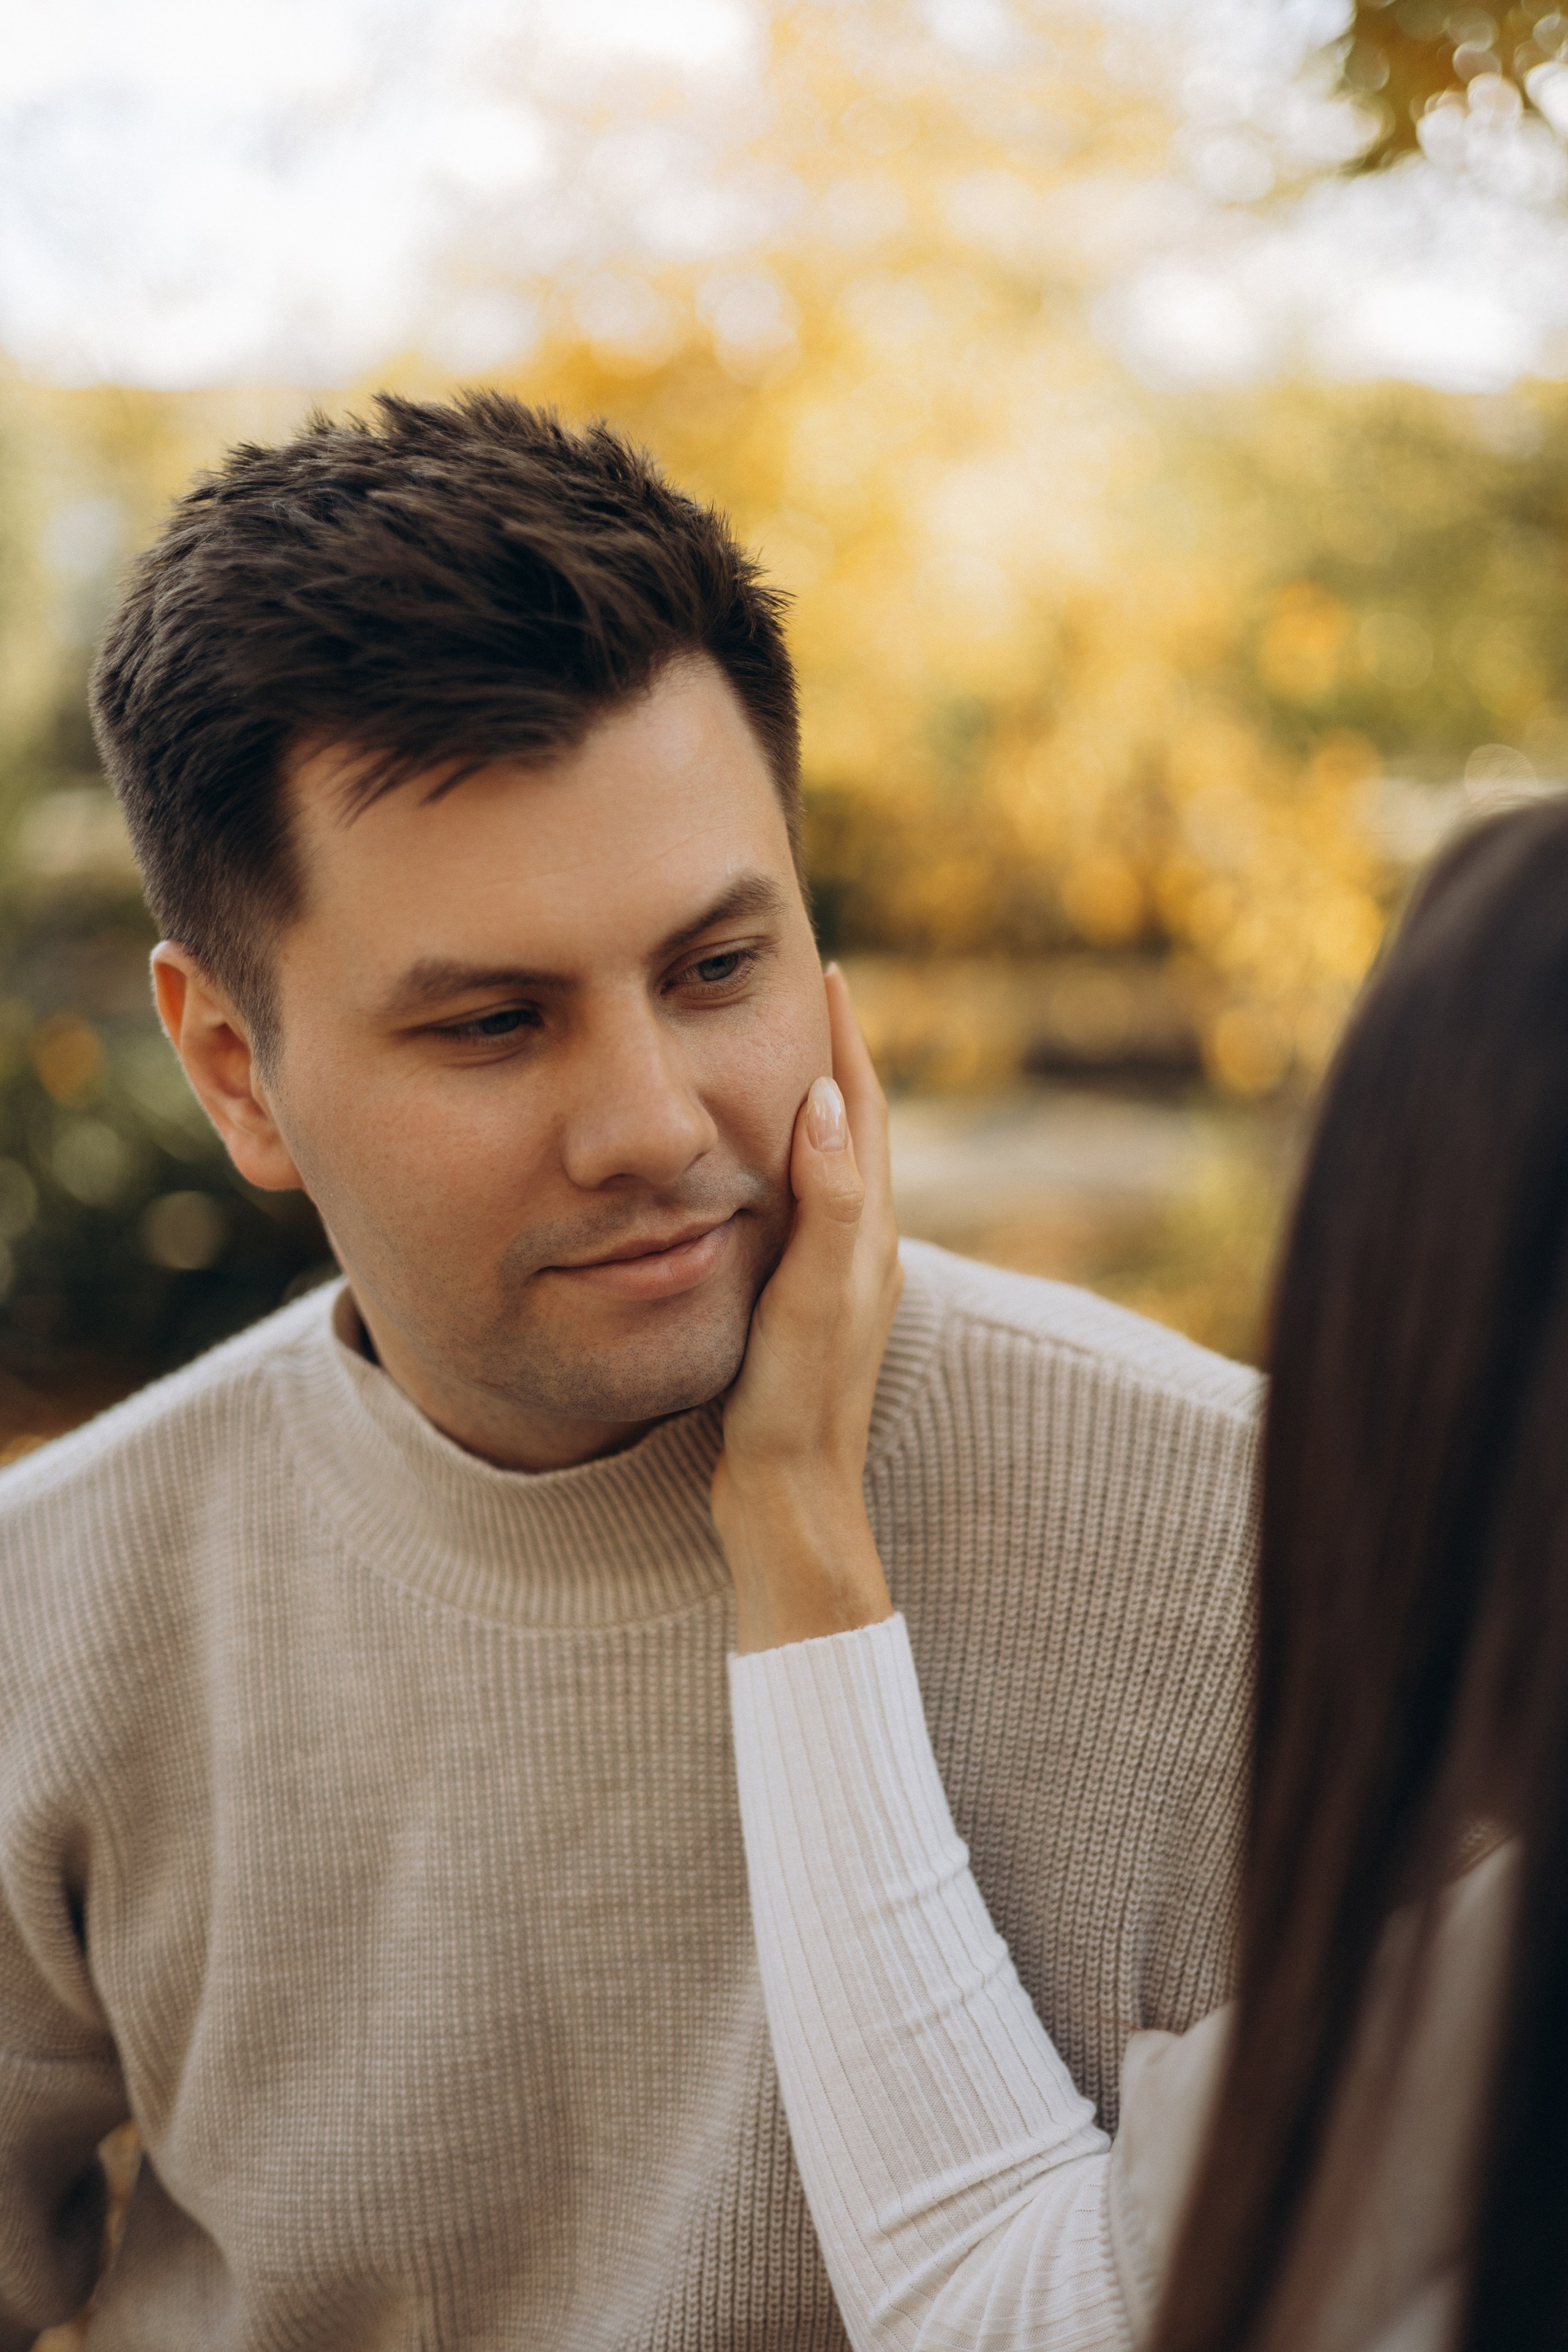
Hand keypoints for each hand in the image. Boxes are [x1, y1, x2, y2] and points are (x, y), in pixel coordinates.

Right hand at [712, 965, 902, 1651]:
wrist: (789, 1501)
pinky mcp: (804, 1307)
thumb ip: (827, 1202)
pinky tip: (756, 1169)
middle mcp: (862, 1249)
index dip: (845, 1041)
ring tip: (778, 1056)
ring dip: (813, 1106)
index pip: (864, 1112)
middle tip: (801, 993)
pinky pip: (804, 1206)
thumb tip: (830, 1102)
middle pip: (855, 1128)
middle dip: (833, 1057)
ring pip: (830, 1166)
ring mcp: (836, 1279)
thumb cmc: (797, 1405)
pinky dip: (788, 1163)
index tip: (826, 971)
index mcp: (868, 1235)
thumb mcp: (812, 1296)